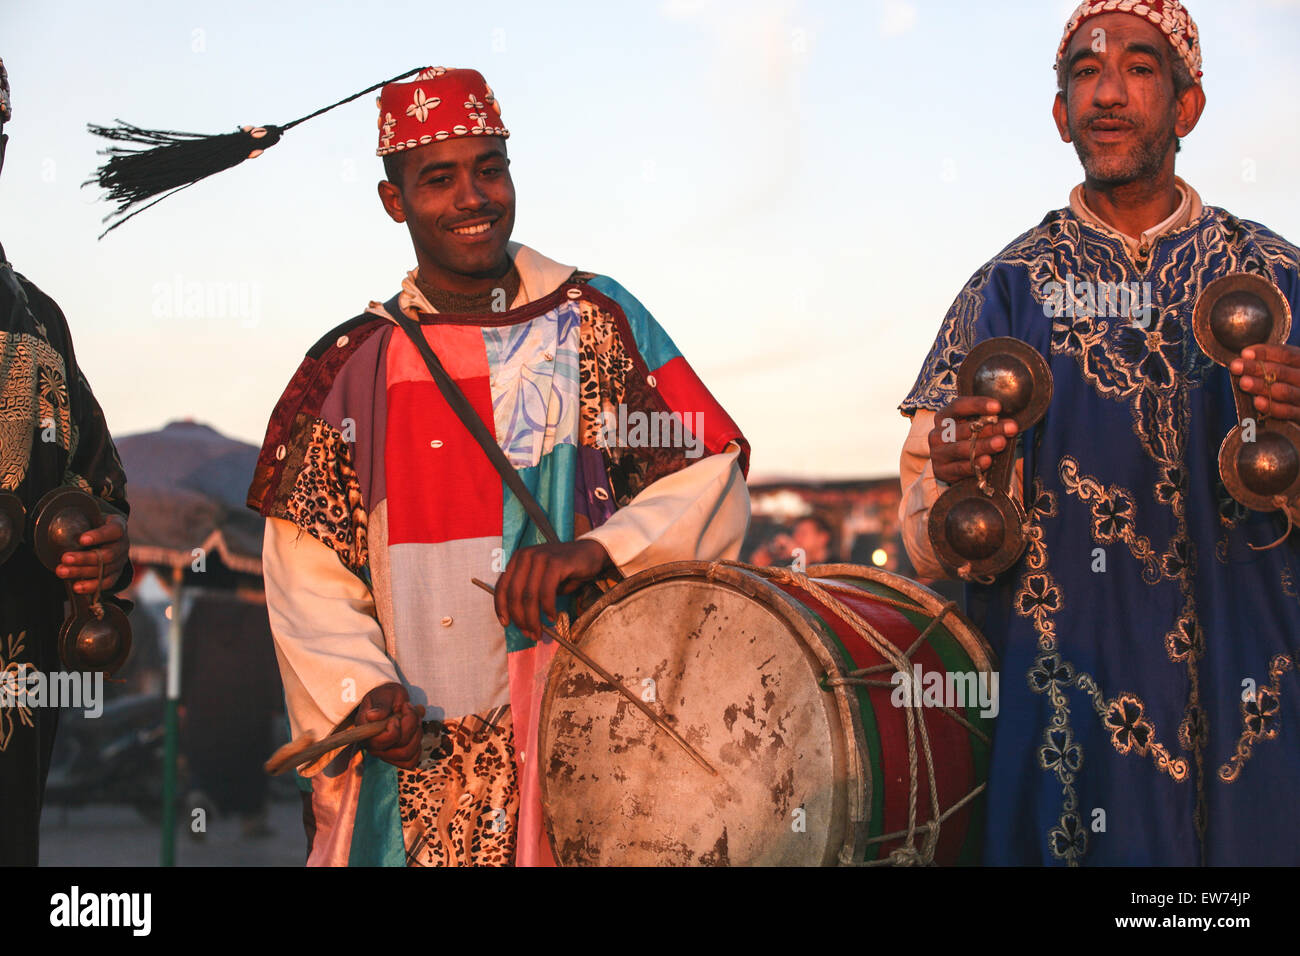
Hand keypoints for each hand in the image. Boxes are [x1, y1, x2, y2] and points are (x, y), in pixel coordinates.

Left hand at [58, 513, 127, 595]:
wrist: (102, 537)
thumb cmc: (93, 525)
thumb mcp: (90, 518)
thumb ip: (82, 523)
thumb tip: (62, 530)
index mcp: (119, 526)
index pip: (114, 531)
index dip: (99, 536)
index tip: (81, 539)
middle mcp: (123, 544)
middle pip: (108, 554)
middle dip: (84, 558)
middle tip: (65, 558)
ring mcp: (121, 561)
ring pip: (105, 570)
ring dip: (82, 572)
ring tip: (62, 571)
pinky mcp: (116, 574)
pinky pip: (107, 583)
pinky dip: (91, 586)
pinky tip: (76, 587)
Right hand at [358, 682, 424, 769]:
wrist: (391, 700)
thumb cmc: (386, 696)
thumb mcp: (384, 694)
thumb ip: (380, 705)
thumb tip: (372, 717)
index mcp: (365, 731)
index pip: (378, 742)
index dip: (394, 731)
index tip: (398, 714)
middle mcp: (373, 746)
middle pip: (399, 749)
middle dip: (411, 727)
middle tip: (410, 709)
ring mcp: (384, 753)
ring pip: (407, 754)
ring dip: (417, 734)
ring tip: (415, 717)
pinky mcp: (395, 757)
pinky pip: (410, 762)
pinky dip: (417, 746)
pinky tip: (415, 731)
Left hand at [494, 539, 611, 639]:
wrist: (590, 553)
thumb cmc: (565, 571)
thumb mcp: (542, 581)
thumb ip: (529, 596)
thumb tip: (522, 623)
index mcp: (518, 559)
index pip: (502, 586)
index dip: (501, 608)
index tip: (506, 624)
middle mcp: (526, 555)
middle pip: (514, 593)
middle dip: (520, 618)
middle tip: (529, 633)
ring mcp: (540, 557)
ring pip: (529, 595)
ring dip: (533, 618)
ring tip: (539, 631)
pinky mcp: (556, 562)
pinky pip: (546, 592)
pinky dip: (548, 608)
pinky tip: (552, 617)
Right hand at [928, 397, 1018, 485]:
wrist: (949, 466)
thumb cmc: (966, 440)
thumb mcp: (971, 426)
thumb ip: (984, 421)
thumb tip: (1008, 419)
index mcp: (943, 417)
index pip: (958, 406)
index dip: (977, 405)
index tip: (998, 406)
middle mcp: (937, 434)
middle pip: (964, 429)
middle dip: (990, 428)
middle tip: (1011, 427)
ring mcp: (938, 454)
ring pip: (962, 448)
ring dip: (984, 445)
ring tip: (1001, 442)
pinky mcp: (941, 471)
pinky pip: (960, 468)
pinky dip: (975, 464)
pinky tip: (988, 460)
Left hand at [1231, 345, 1299, 421]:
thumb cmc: (1290, 382)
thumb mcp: (1287, 368)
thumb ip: (1270, 362)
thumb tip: (1244, 358)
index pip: (1286, 354)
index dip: (1265, 353)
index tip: (1245, 353)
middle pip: (1282, 372)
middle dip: (1257, 368)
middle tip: (1236, 366)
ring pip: (1284, 391)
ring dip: (1261, 386)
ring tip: (1244, 382)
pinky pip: (1287, 412)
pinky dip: (1271, 406)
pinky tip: (1257, 402)